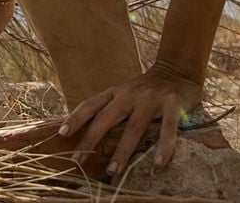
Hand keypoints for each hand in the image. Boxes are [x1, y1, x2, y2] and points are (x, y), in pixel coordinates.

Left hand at [58, 63, 201, 176]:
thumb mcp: (125, 93)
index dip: (75, 118)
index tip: (61, 134)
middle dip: (91, 140)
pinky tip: (158, 163)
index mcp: (116, 92)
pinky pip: (168, 128)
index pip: (91, 105)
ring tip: (113, 171)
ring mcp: (151, 99)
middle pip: (107, 118)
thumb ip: (111, 109)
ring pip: (134, 128)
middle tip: (78, 161)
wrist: (177, 69)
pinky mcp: (173, 105)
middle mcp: (130, 94)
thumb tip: (88, 134)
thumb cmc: (147, 88)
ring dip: (122, 151)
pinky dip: (164, 147)